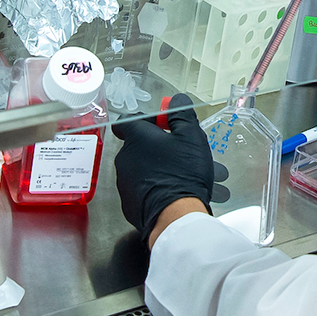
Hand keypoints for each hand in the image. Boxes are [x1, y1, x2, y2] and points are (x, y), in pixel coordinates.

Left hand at [112, 94, 219, 240]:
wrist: (174, 216)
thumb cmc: (182, 173)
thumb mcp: (190, 136)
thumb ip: (181, 114)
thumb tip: (176, 100)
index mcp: (137, 138)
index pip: (128, 121)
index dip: (146, 121)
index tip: (163, 126)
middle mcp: (125, 158)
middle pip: (143, 147)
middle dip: (165, 149)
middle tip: (186, 155)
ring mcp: (125, 182)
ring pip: (147, 169)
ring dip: (166, 170)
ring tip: (191, 178)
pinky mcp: (130, 203)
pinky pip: (145, 189)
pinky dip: (160, 189)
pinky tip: (180, 193)